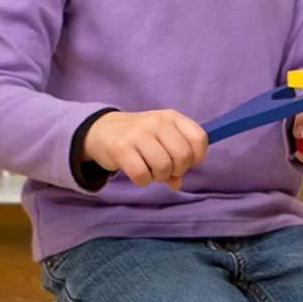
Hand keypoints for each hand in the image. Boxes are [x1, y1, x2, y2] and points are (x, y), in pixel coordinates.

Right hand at [83, 110, 207, 189]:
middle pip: (183, 156)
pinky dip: (143, 181)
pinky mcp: (121, 148)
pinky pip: (142, 175)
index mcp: (172, 117)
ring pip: (163, 167)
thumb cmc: (141, 138)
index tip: (184, 162)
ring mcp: (138, 133)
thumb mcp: (162, 140)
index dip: (196, 157)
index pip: (199, 139)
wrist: (103, 130)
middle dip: (177, 170)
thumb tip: (177, 184)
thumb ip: (176, 161)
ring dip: (159, 177)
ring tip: (150, 170)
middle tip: (165, 169)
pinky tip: (138, 173)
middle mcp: (157, 122)